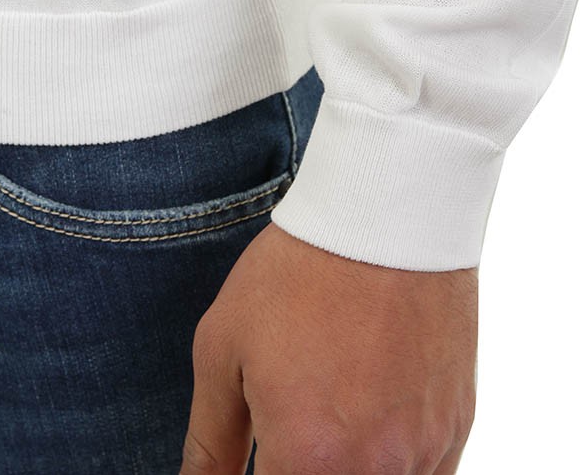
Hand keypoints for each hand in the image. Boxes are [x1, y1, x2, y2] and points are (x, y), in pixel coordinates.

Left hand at [180, 221, 477, 473]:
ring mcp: (425, 451)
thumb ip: (208, 441)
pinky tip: (371, 414)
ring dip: (349, 466)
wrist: (385, 216)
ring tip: (333, 406)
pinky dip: (393, 460)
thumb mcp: (224, 348)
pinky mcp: (458, 425)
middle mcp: (375, 471)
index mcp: (307, 460)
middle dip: (303, 467)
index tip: (263, 450)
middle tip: (290, 426)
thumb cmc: (297, 273)